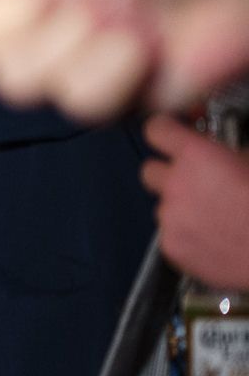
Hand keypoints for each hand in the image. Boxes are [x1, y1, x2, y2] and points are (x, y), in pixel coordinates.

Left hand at [142, 116, 248, 289]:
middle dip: (167, 174)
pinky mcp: (171, 246)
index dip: (163, 131)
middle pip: (149, 171)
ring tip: (212, 215)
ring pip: (162, 206)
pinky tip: (212, 237)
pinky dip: (185, 235)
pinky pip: (170, 234)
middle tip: (190, 181)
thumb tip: (217, 151)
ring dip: (180, 208)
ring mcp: (171, 216)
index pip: (157, 130)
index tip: (166, 134)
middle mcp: (176, 183)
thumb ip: (225, 152)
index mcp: (197, 155)